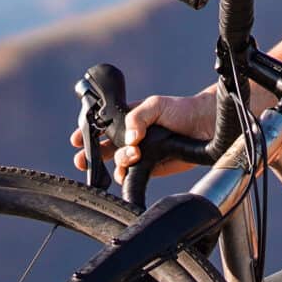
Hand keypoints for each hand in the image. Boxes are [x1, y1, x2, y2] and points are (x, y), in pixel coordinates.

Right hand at [70, 86, 217, 180]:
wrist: (206, 126)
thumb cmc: (181, 110)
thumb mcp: (155, 105)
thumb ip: (138, 118)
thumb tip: (130, 139)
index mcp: (128, 120)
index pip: (102, 127)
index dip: (87, 133)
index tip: (76, 139)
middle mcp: (132, 138)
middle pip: (104, 150)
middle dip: (91, 155)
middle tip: (82, 159)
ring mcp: (141, 155)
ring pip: (118, 164)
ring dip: (119, 162)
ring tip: (132, 155)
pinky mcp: (152, 169)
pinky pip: (133, 177)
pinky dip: (128, 177)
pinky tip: (130, 171)